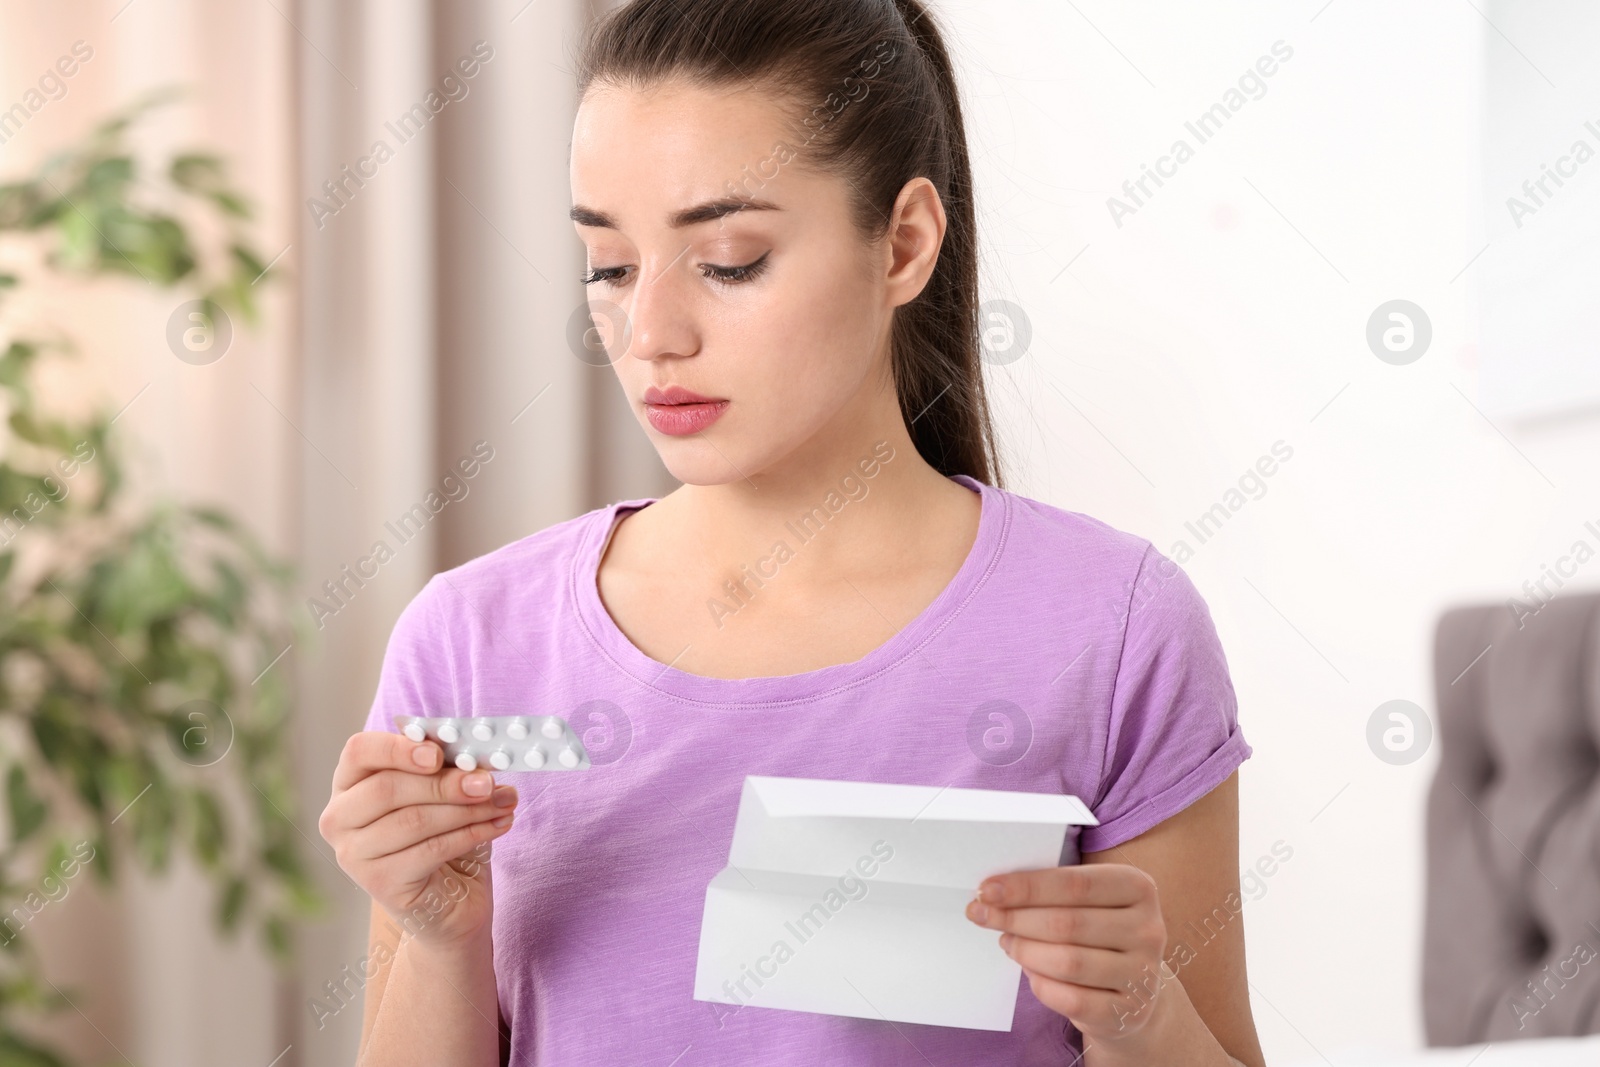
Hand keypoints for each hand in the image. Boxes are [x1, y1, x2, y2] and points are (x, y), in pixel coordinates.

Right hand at [319, 731, 517, 948]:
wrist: (447, 899)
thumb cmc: (440, 834)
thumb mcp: (442, 792)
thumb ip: (448, 771)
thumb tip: (478, 762)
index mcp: (349, 782)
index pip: (360, 752)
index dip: (398, 748)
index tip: (437, 753)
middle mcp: (340, 817)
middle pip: (388, 788)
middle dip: (445, 783)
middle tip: (486, 782)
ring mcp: (353, 854)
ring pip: (413, 820)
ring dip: (467, 809)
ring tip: (503, 803)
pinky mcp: (378, 883)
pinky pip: (430, 850)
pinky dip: (471, 834)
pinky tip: (498, 825)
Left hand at [965, 864, 1173, 1044]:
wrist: (1133, 992)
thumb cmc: (1098, 934)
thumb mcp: (1089, 903)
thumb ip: (1052, 892)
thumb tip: (994, 891)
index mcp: (1138, 887)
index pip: (1075, 883)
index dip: (1026, 886)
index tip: (987, 889)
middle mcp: (1148, 929)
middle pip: (1067, 923)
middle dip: (1015, 918)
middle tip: (982, 915)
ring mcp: (1142, 973)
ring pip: (1068, 962)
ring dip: (1025, 950)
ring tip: (1006, 942)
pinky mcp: (1129, 1011)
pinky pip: (1072, 999)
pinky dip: (1041, 984)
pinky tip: (1029, 971)